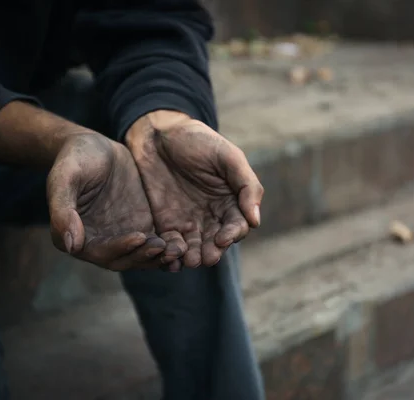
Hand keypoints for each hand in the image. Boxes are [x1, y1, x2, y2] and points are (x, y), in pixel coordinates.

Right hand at [47, 132, 165, 270]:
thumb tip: (71, 245)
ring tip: (177, 250)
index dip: (119, 249)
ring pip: (141, 255)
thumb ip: (62, 209)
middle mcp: (98, 242)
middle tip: (164, 248)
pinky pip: (154, 242)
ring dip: (158, 257)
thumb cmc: (75, 159)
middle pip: (124, 259)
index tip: (139, 237)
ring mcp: (121, 236)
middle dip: (143, 256)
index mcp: (74, 236)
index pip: (99, 252)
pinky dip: (167, 246)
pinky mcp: (141, 226)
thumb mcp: (64, 177)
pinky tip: (184, 242)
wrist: (96, 146)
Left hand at [126, 111, 263, 270]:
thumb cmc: (198, 140)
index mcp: (231, 201)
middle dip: (213, 251)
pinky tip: (170, 257)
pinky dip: (172, 253)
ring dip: (194, 257)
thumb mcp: (227, 156)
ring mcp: (189, 221)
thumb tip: (256, 220)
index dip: (232, 234)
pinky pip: (172, 244)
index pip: (237, 225)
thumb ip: (246, 185)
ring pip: (195, 248)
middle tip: (207, 257)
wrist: (158, 134)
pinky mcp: (166, 224)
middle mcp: (212, 215)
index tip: (223, 238)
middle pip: (217, 242)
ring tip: (190, 260)